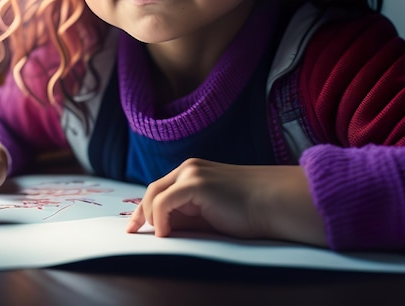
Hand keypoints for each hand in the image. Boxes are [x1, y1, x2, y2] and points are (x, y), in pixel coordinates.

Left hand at [126, 158, 326, 246]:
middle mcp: (188, 168)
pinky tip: (166, 233)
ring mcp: (191, 173)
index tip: (135, 227)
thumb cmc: (246, 211)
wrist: (272, 202)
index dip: (144, 208)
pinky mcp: (196, 183)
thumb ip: (187, 216)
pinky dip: (160, 219)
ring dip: (151, 217)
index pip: (159, 188)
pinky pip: (164, 202)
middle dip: (140, 213)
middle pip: (152, 189)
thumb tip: (163, 229)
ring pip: (155, 194)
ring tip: (160, 237)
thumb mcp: (209, 213)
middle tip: (133, 232)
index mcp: (191, 171)